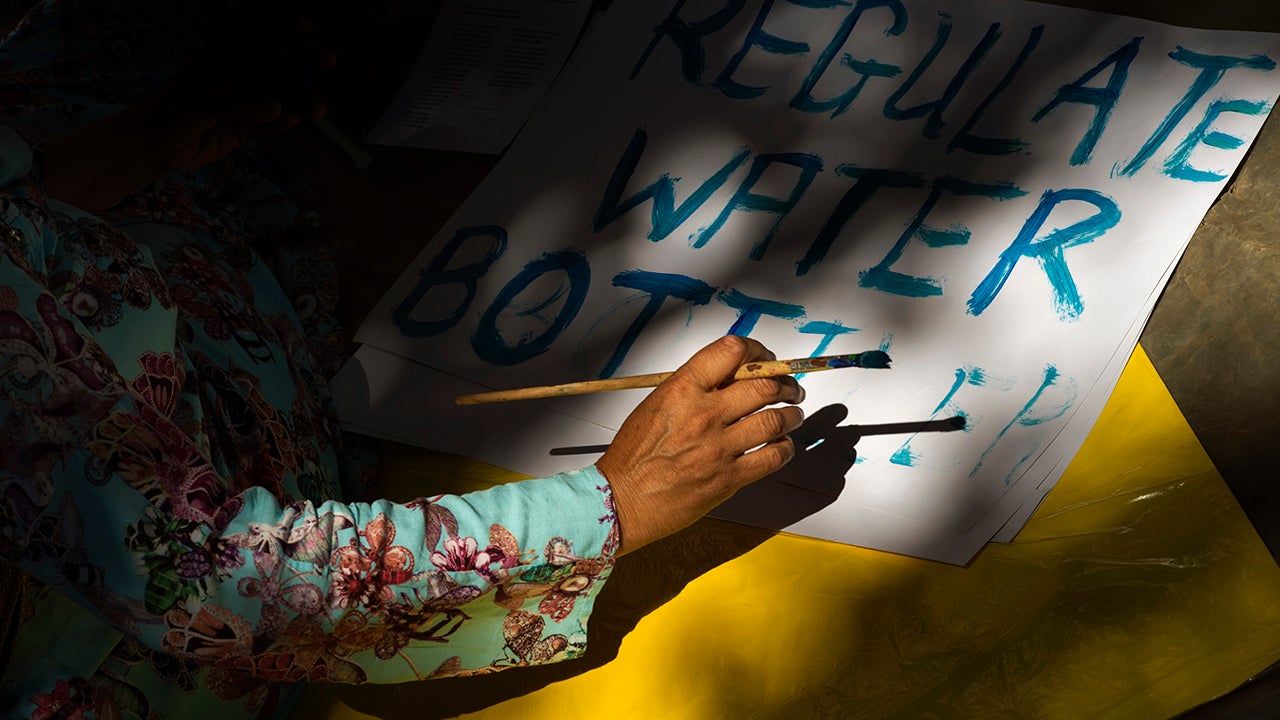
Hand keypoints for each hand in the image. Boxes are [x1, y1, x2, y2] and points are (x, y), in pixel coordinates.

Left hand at [40, 12, 331, 212]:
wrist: (153, 146)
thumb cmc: (170, 111)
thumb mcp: (204, 99)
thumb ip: (242, 103)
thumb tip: (277, 107)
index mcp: (221, 60)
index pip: (253, 38)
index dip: (279, 29)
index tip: (304, 25)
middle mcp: (234, 79)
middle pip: (274, 67)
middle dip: (301, 63)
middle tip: (326, 59)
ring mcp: (240, 105)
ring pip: (277, 99)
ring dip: (299, 100)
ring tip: (319, 106)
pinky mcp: (241, 130)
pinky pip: (268, 126)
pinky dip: (281, 124)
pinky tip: (294, 120)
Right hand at [597, 335, 805, 554]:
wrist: (622, 499)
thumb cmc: (633, 455)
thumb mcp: (656, 405)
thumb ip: (693, 388)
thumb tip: (731, 378)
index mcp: (681, 389)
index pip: (731, 352)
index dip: (756, 350)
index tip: (765, 358)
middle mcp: (703, 414)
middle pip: (762, 385)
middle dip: (784, 383)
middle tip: (790, 387)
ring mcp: (718, 447)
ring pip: (775, 419)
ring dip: (791, 413)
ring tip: (793, 414)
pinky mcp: (728, 478)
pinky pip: (772, 457)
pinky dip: (785, 447)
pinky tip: (783, 444)